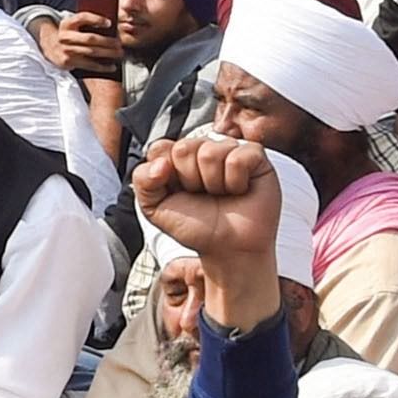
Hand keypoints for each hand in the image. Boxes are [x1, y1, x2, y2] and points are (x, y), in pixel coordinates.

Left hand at [129, 131, 290, 333]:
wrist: (229, 249)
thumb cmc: (197, 228)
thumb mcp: (156, 209)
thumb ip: (143, 181)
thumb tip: (160, 164)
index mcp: (176, 159)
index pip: (160, 147)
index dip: (165, 173)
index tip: (176, 192)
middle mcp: (202, 150)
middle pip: (184, 148)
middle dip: (190, 180)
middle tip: (203, 195)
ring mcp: (228, 151)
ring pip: (210, 152)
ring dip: (214, 183)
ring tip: (222, 195)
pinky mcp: (254, 157)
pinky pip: (238, 156)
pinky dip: (236, 180)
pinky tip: (239, 190)